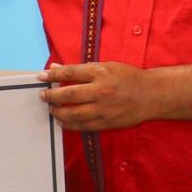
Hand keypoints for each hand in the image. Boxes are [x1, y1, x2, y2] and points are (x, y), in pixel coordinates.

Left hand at [39, 62, 160, 130]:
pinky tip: (63, 121)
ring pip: (73, 113)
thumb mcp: (107, 66)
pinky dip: (70, 124)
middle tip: (43, 97)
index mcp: (101, 73)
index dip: (53, 75)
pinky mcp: (107, 122)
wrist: (151, 95)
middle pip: (68, 94)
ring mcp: (103, 108)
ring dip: (58, 112)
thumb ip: (82, 68)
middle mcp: (101, 91)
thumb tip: (57, 68)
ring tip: (51, 109)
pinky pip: (83, 125)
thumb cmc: (129, 77)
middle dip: (52, 96)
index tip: (41, 77)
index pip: (70, 73)